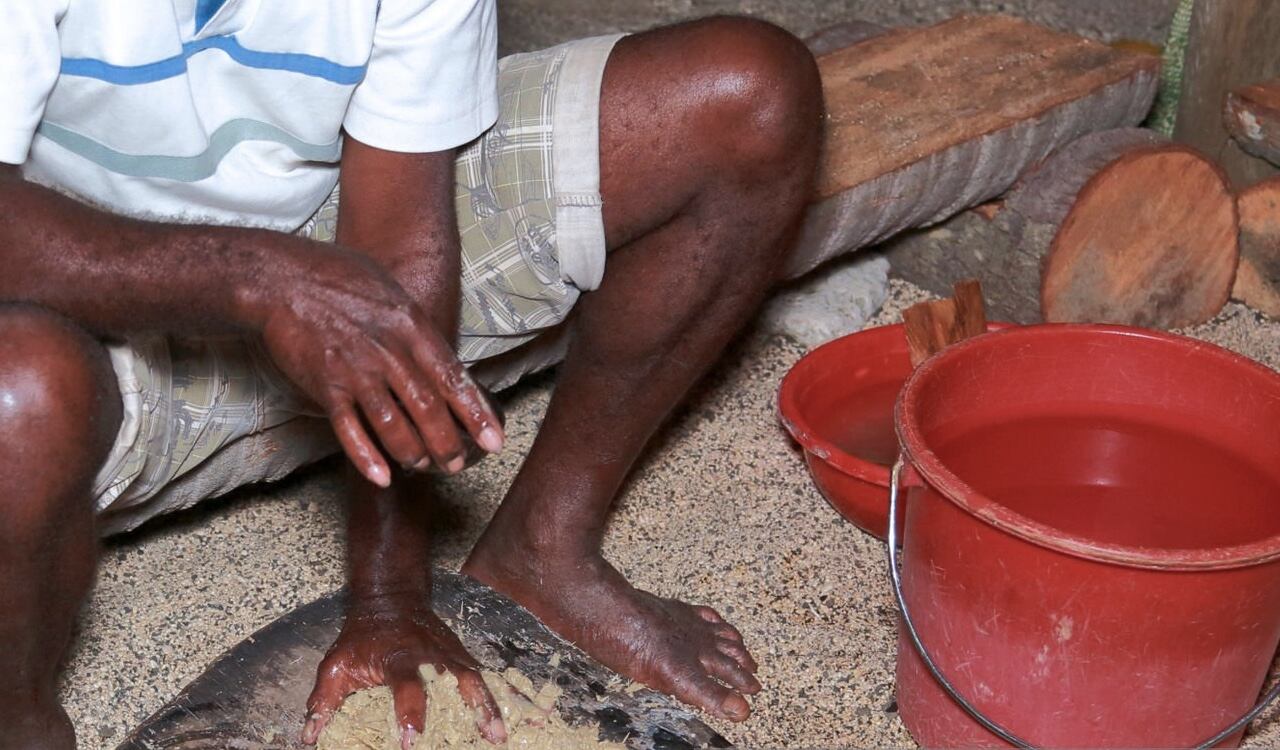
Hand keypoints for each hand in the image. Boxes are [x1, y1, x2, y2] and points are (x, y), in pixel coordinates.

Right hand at [256, 246, 502, 485]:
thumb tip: (437, 355)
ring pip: (393, 426)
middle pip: (428, 410)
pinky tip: (382, 478)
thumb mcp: (391, 291)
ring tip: (424, 467)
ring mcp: (356, 371)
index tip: (495, 441)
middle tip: (458, 464)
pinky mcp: (326, 386)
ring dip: (413, 454)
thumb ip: (415, 327)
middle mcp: (389, 352)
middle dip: (448, 444)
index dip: (476, 414)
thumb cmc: (338, 276)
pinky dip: (366, 458)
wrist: (282, 278)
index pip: (453, 379)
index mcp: (411, 326)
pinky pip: (349, 431)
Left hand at [303, 603, 507, 747]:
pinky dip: (492, 699)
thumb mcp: (335, 665)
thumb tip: (309, 738)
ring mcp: (449, 654)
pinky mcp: (460, 656)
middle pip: (457, 680)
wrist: (390, 599)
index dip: (410, 713)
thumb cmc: (361, 636)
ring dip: (489, 707)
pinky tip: (500, 723)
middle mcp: (430, 656)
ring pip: (474, 679)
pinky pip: (479, 678)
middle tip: (486, 737)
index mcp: (398, 659)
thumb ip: (324, 702)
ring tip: (500, 736)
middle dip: (472, 708)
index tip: (411, 741)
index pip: (407, 686)